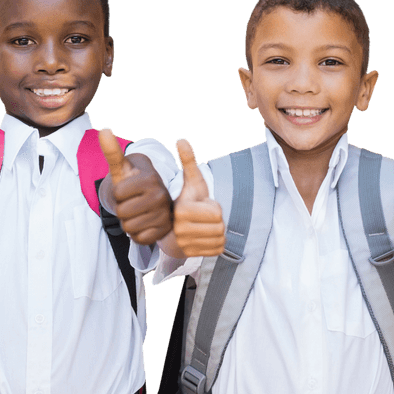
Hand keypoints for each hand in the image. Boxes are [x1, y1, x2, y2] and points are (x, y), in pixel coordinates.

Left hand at [99, 127, 171, 244]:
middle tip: (132, 201)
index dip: (117, 192)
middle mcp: (161, 196)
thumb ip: (112, 151)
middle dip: (121, 208)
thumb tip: (104, 130)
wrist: (147, 198)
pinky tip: (142, 222)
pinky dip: (136, 233)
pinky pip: (138, 238)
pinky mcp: (164, 231)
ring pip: (129, 226)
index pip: (118, 193)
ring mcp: (165, 215)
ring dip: (128, 221)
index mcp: (151, 179)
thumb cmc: (132, 182)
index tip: (128, 188)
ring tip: (137, 211)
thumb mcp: (121, 168)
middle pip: (122, 212)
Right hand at [172, 138, 224, 256]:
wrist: (173, 228)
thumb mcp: (192, 182)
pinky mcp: (191, 254)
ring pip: (220, 239)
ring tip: (204, 226)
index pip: (217, 212)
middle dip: (217, 221)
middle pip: (220, 227)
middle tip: (204, 217)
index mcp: (182, 210)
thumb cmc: (187, 201)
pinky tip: (204, 237)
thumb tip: (182, 139)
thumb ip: (189, 161)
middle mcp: (180, 229)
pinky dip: (216, 244)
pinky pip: (217, 249)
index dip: (214, 207)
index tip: (201, 206)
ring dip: (217, 232)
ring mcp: (185, 244)